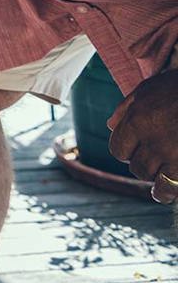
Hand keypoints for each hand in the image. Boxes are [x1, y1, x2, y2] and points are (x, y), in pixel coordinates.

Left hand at [107, 68, 177, 202]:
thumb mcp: (150, 89)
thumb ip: (127, 107)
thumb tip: (110, 126)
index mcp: (138, 120)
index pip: (118, 149)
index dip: (126, 150)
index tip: (136, 148)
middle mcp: (152, 141)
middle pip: (135, 166)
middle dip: (142, 162)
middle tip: (155, 156)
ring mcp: (171, 155)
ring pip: (151, 176)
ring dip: (154, 174)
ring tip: (162, 169)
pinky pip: (170, 188)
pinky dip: (165, 193)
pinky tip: (163, 194)